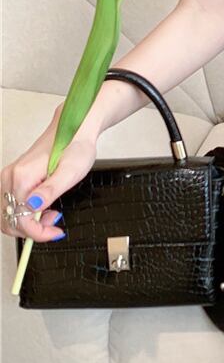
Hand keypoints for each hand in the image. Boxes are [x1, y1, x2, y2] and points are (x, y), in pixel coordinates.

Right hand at [1, 103, 97, 241]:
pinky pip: (13, 203)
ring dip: (29, 222)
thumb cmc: (76, 148)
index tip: (55, 232)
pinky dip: (27, 212)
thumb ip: (50, 190)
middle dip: (32, 229)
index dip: (37, 232)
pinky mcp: (15, 177)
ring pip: (9, 214)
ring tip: (52, 213)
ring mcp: (11, 177)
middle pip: (9, 220)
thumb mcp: (70, 172)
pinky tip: (45, 207)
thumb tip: (33, 207)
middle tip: (54, 222)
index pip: (19, 219)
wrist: (75, 130)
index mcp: (22, 177)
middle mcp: (11, 177)